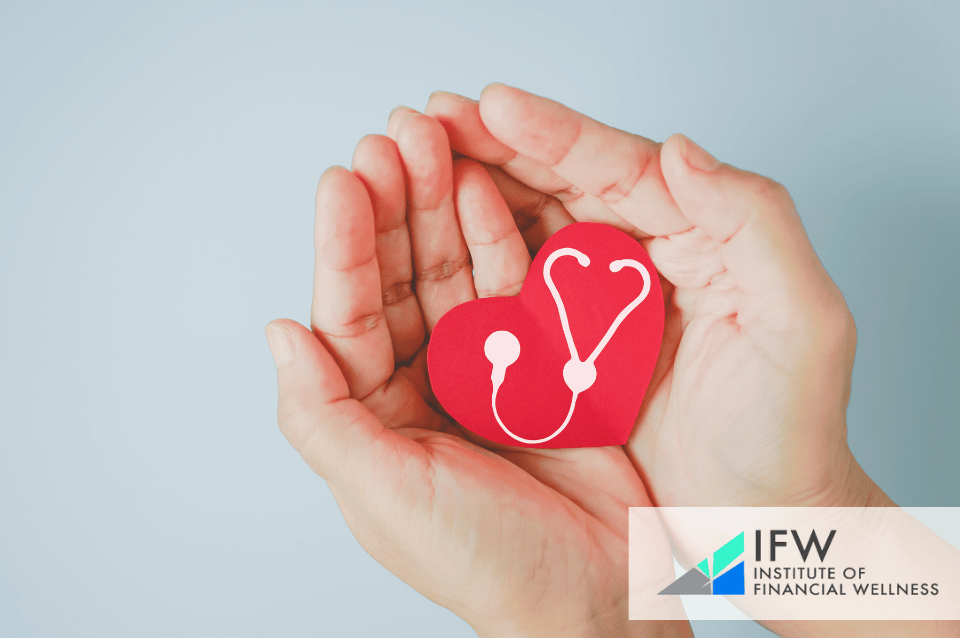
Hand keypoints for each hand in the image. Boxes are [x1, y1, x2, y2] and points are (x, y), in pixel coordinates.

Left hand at [266, 111, 689, 636]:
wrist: (598, 596)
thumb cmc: (486, 562)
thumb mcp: (382, 493)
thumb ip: (319, 414)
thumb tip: (279, 332)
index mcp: (369, 415)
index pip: (346, 312)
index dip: (344, 244)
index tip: (343, 179)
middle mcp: (417, 383)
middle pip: (399, 276)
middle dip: (394, 205)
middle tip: (395, 136)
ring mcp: (480, 367)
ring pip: (452, 268)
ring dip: (441, 204)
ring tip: (435, 140)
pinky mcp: (539, 359)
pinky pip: (513, 284)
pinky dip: (500, 235)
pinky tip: (485, 188)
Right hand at [423, 85, 888, 510]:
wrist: (760, 525)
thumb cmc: (790, 435)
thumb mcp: (804, 324)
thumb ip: (757, 224)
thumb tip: (681, 150)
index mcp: (700, 238)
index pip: (620, 168)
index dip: (554, 133)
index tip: (492, 107)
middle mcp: (644, 261)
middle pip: (561, 185)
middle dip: (494, 145)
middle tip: (430, 119)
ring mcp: (600, 305)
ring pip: (528, 227)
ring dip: (471, 190)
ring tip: (415, 161)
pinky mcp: (568, 349)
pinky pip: (511, 290)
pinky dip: (470, 257)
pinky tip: (428, 240)